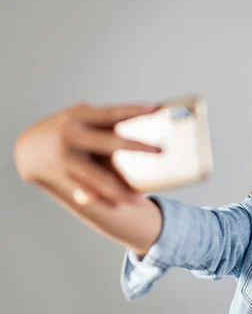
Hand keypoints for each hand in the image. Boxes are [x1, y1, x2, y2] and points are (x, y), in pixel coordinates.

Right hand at [13, 102, 161, 206]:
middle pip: (111, 143)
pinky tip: (116, 206)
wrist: (28, 147)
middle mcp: (73, 135)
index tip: (156, 108)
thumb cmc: (67, 129)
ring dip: (119, 189)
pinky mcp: (62, 175)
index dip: (134, 110)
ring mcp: (67, 156)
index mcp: (80, 116)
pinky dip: (102, 198)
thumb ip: (106, 123)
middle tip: (161, 151)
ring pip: (98, 176)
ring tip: (138, 199)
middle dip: (138, 147)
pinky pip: (86, 190)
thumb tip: (143, 123)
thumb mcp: (82, 119)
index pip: (112, 113)